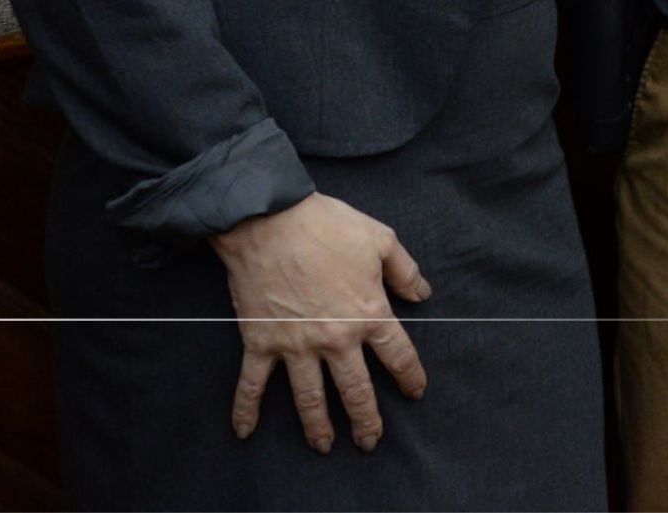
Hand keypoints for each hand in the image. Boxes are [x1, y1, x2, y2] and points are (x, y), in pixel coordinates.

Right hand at [212, 193, 429, 451]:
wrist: (270, 221)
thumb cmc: (328, 226)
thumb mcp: (381, 240)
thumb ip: (405, 271)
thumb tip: (423, 294)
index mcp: (369, 313)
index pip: (398, 355)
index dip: (410, 376)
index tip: (415, 392)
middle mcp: (335, 338)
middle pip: (355, 389)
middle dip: (365, 419)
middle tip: (370, 441)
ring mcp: (296, 345)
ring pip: (309, 396)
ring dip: (317, 425)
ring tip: (324, 447)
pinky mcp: (260, 343)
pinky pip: (252, 384)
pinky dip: (246, 409)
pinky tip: (245, 431)